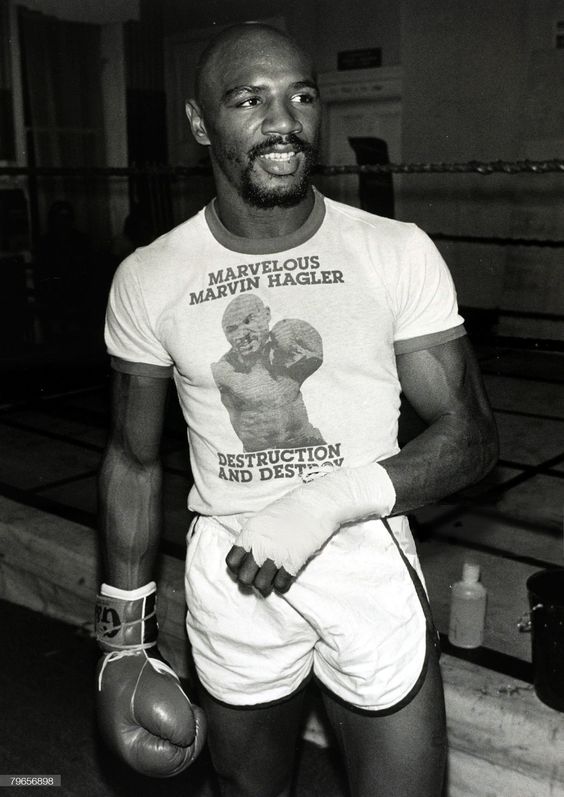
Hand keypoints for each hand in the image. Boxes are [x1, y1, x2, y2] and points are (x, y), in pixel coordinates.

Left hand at [231, 462, 395, 578]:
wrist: (317, 504)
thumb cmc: (291, 508)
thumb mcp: (264, 517)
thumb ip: (253, 536)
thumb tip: (247, 553)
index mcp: (250, 533)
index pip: (231, 562)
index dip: (237, 568)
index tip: (246, 567)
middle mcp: (260, 546)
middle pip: (244, 578)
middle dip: (251, 581)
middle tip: (259, 576)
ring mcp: (277, 555)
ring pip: (261, 585)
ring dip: (266, 585)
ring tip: (272, 579)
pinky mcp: (294, 562)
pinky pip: (281, 585)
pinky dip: (282, 585)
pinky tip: (286, 576)